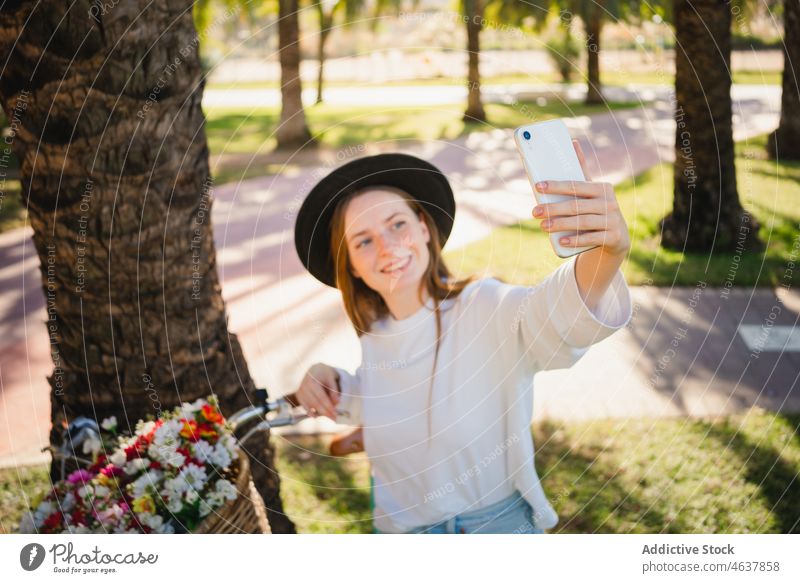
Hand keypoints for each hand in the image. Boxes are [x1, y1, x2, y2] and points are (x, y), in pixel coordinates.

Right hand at [290, 363, 340, 419]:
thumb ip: (334, 390)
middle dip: (325, 412)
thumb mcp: (331, 379)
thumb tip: (337, 403)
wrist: (314, 370)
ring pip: (310, 406)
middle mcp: (304, 386)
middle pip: (315, 403)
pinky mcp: (299, 396)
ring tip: (329, 416)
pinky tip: (317, 416)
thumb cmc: (324, 374)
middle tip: (334, 418)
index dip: (328, 406)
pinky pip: (304, 407)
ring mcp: (300, 391)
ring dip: (320, 413)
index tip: (335, 413)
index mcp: (312, 380)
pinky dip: (311, 412)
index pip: (321, 397)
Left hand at [531, 139, 630, 256]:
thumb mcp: (591, 191)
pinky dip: (576, 240)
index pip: (575, 185)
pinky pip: (592, 238)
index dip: (555, 186)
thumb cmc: (596, 209)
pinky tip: (561, 241)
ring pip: (583, 222)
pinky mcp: (613, 237)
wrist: (617, 237)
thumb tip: (572, 142)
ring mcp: (613, 220)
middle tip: (534, 212)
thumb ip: (581, 170)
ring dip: (561, 224)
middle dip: (553, 208)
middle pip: (576, 205)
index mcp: (602, 188)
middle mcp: (609, 203)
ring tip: (543, 226)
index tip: (537, 186)